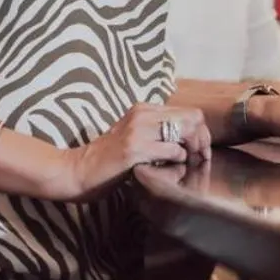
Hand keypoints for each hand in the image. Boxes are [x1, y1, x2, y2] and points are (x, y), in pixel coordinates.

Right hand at [59, 102, 209, 200]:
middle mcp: (142, 114)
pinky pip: (172, 151)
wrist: (77, 171)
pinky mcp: (134, 149)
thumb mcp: (134, 136)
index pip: (189, 112)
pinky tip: (170, 170)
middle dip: (202, 140)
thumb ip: (157, 131)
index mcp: (144, 109)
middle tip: (200, 159)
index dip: (200, 132)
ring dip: (192, 152)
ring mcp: (138, 130)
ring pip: (185, 132)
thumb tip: (189, 136)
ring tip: (187, 166)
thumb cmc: (107, 159)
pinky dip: (178, 162)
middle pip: (192, 118)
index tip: (200, 150)